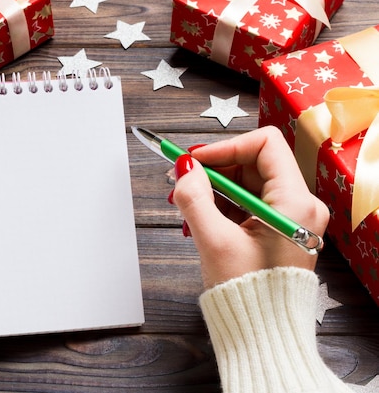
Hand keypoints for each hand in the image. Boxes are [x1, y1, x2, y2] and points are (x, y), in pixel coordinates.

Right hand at [169, 126, 329, 288]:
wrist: (261, 333)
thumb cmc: (248, 295)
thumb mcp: (214, 241)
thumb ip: (195, 198)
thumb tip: (184, 167)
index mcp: (295, 202)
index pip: (264, 145)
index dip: (225, 147)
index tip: (194, 160)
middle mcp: (299, 206)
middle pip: (252, 164)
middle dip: (213, 170)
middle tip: (181, 181)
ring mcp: (288, 218)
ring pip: (246, 184)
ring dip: (213, 190)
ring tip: (185, 206)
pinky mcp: (276, 231)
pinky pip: (246, 204)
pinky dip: (220, 206)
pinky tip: (197, 219)